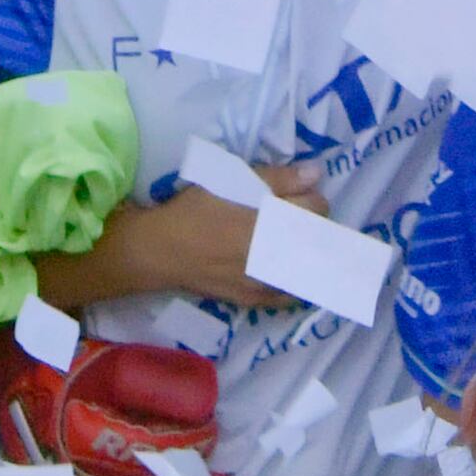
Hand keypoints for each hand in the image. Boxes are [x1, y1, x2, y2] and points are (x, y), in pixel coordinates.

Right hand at [106, 164, 329, 308]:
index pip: (317, 208)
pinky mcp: (255, 301)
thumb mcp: (232, 183)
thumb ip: (276, 179)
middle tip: (291, 216)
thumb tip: (315, 174)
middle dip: (310, 225)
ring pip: (305, 267)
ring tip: (288, 242)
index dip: (311, 197)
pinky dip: (292, 280)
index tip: (298, 195)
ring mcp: (267, 284)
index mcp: (272, 223)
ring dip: (304, 253)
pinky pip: (288, 294)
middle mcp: (275, 258)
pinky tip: (283, 269)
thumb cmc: (193, 212)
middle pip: (316, 239)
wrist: (158, 251)